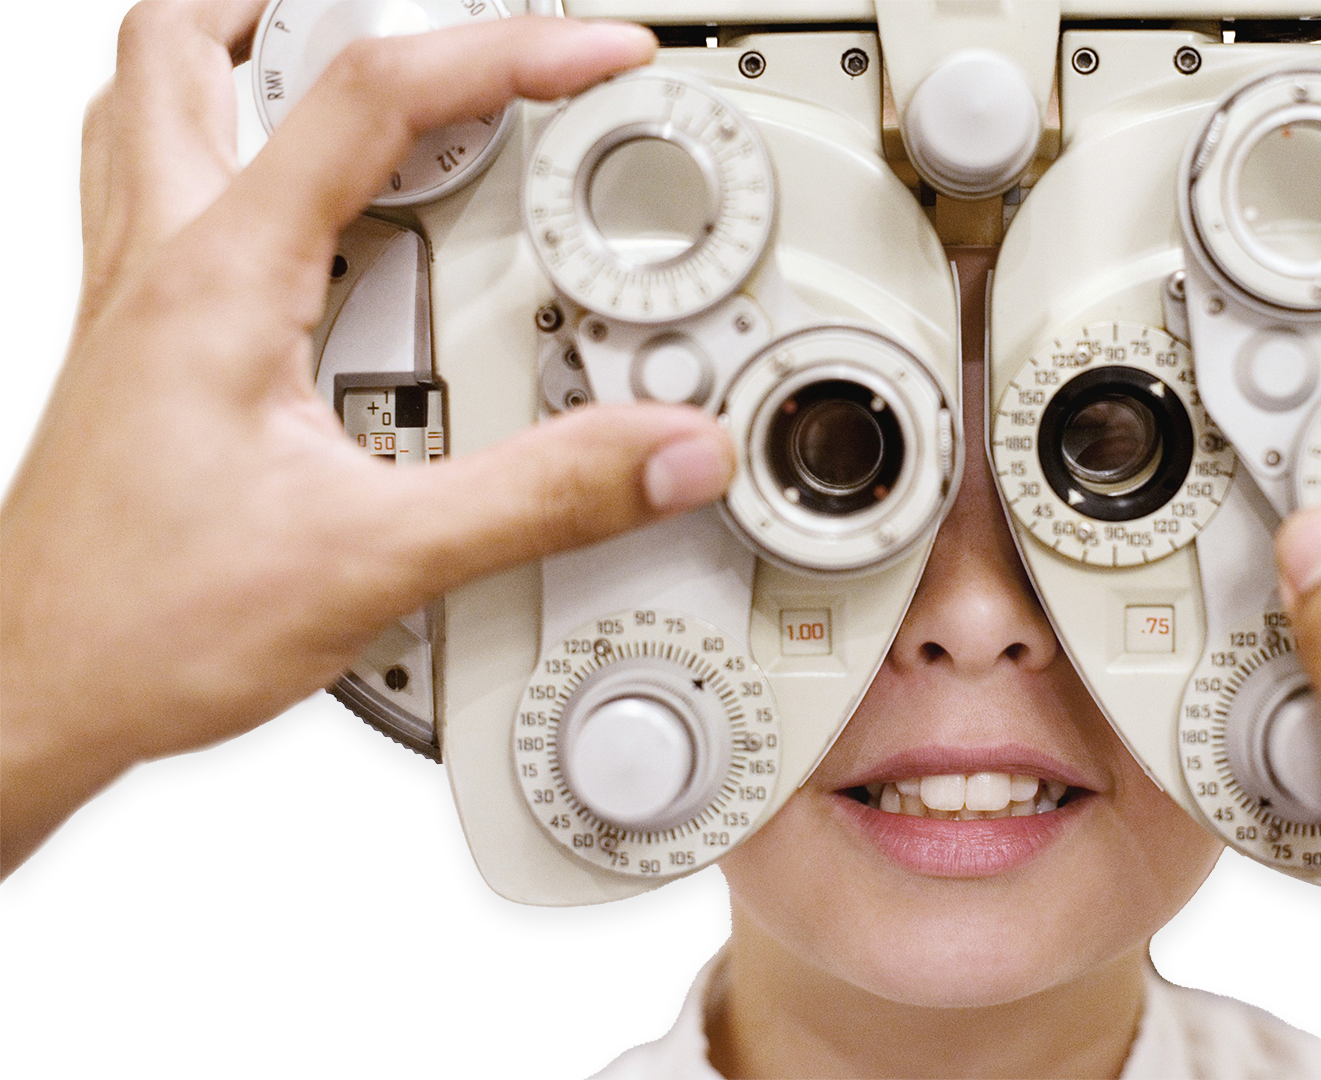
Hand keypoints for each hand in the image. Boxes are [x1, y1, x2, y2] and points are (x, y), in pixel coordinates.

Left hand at [0, 2, 733, 876]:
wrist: (27, 701)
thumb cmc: (135, 625)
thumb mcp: (373, 562)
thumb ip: (539, 499)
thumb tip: (660, 451)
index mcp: (221, 281)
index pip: (371, 101)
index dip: (502, 52)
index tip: (591, 53)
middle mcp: (159, 272)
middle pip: (180, 50)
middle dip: (290, 2)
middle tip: (402, 12)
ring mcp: (131, 312)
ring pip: (140, 114)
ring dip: (228, 61)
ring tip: (320, 59)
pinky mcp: (131, 363)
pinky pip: (151, 211)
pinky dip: (214, 167)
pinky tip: (292, 236)